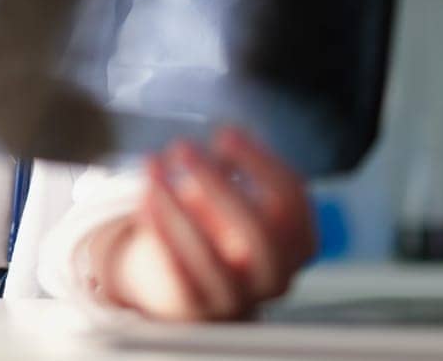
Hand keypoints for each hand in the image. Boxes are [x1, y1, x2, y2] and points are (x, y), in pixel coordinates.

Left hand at [82, 126, 315, 321]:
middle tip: (183, 147)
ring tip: (152, 164)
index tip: (225, 133)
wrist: (188, 289)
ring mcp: (237, 299)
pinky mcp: (196, 309)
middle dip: (217, 184)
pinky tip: (144, 197)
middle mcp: (276, 277)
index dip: (260, 162)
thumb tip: (227, 139)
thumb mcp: (235, 202)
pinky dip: (160, 231)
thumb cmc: (217, 231)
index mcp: (298, 245)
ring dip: (176, 203)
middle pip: (257, 232)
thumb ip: (235, 176)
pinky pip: (178, 273)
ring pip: (210, 255)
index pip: (293, 201)